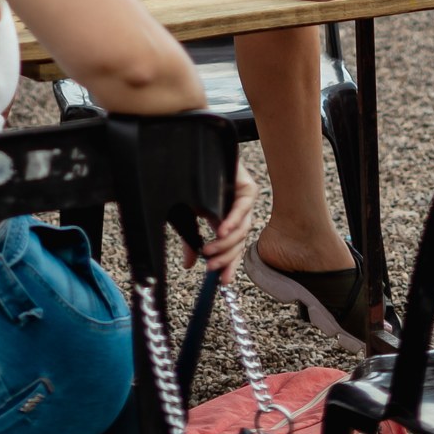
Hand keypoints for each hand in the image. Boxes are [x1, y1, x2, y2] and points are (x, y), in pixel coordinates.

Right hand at [185, 162, 257, 279]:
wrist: (189, 153)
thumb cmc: (187, 182)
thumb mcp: (185, 216)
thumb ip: (190, 239)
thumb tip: (188, 265)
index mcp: (225, 220)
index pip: (233, 247)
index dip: (229, 264)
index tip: (222, 281)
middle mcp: (237, 212)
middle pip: (239, 242)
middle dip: (225, 257)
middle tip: (211, 266)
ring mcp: (244, 201)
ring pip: (241, 229)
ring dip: (225, 243)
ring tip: (209, 250)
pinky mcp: (247, 188)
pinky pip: (242, 208)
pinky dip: (232, 221)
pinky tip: (221, 231)